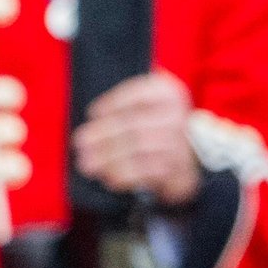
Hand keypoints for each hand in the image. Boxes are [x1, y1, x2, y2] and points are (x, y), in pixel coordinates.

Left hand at [66, 70, 204, 206]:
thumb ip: (125, 102)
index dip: (112, 103)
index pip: (138, 94)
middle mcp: (176, 114)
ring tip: (86, 163)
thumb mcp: (148, 104)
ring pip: (138, 148)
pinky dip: (122, 174)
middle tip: (80, 143)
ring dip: (108, 157)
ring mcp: (179, 141)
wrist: (186, 157)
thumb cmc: (155, 126)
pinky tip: (106, 175)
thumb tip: (94, 117)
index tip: (93, 113)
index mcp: (168, 93)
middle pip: (134, 124)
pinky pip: (145, 170)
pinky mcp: (176, 167)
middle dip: (103, 135)